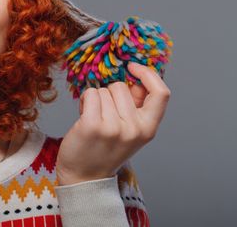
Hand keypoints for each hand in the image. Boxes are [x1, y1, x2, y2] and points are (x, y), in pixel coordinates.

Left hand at [56, 62, 170, 184]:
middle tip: (103, 114)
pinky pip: (90, 94)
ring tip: (93, 118)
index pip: (161, 93)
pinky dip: (84, 100)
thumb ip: (137, 106)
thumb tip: (135, 78)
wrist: (84, 177)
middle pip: (122, 87)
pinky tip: (83, 115)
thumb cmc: (105, 149)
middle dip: (110, 94)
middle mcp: (134, 129)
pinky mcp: (92, 125)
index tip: (132, 67)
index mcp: (149, 129)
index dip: (148, 74)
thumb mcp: (131, 131)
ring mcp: (113, 127)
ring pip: (104, 90)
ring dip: (96, 99)